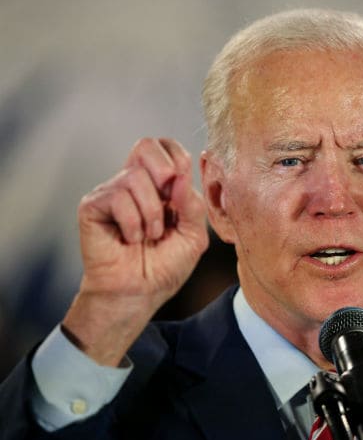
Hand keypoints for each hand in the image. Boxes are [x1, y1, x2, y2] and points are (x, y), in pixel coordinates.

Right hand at [63, 138, 208, 365]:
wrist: (139, 294)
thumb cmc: (164, 266)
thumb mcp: (193, 235)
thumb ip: (192, 204)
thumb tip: (180, 175)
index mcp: (159, 185)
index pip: (165, 146)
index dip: (178, 156)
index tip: (183, 185)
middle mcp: (133, 182)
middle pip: (146, 145)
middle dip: (165, 172)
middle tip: (168, 204)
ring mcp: (111, 192)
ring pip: (136, 177)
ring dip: (151, 213)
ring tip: (149, 236)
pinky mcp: (93, 205)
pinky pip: (118, 197)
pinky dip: (133, 223)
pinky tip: (130, 239)